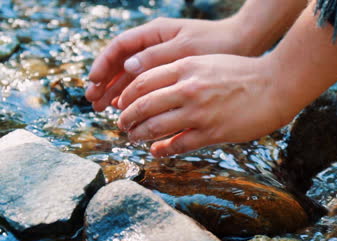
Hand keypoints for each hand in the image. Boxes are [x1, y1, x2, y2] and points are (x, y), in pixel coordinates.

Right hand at [85, 17, 252, 110]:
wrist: (242, 43)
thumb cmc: (216, 43)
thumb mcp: (186, 49)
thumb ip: (157, 57)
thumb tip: (128, 67)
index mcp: (155, 32)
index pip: (120, 46)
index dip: (104, 64)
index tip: (93, 82)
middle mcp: (155, 43)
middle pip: (122, 62)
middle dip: (106, 81)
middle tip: (93, 101)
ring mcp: (163, 57)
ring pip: (132, 74)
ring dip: (118, 90)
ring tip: (105, 109)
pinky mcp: (172, 70)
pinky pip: (147, 82)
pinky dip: (136, 94)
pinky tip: (128, 107)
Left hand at [116, 54, 291, 156]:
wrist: (275, 85)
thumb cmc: (243, 72)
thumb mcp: (208, 62)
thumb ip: (182, 71)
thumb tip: (156, 86)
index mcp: (186, 66)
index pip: (142, 81)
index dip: (127, 96)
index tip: (122, 104)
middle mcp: (189, 88)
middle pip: (143, 104)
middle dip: (127, 117)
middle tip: (122, 124)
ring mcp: (200, 112)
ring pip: (156, 126)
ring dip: (139, 134)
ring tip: (134, 138)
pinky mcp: (212, 132)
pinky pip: (178, 144)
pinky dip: (163, 150)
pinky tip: (157, 151)